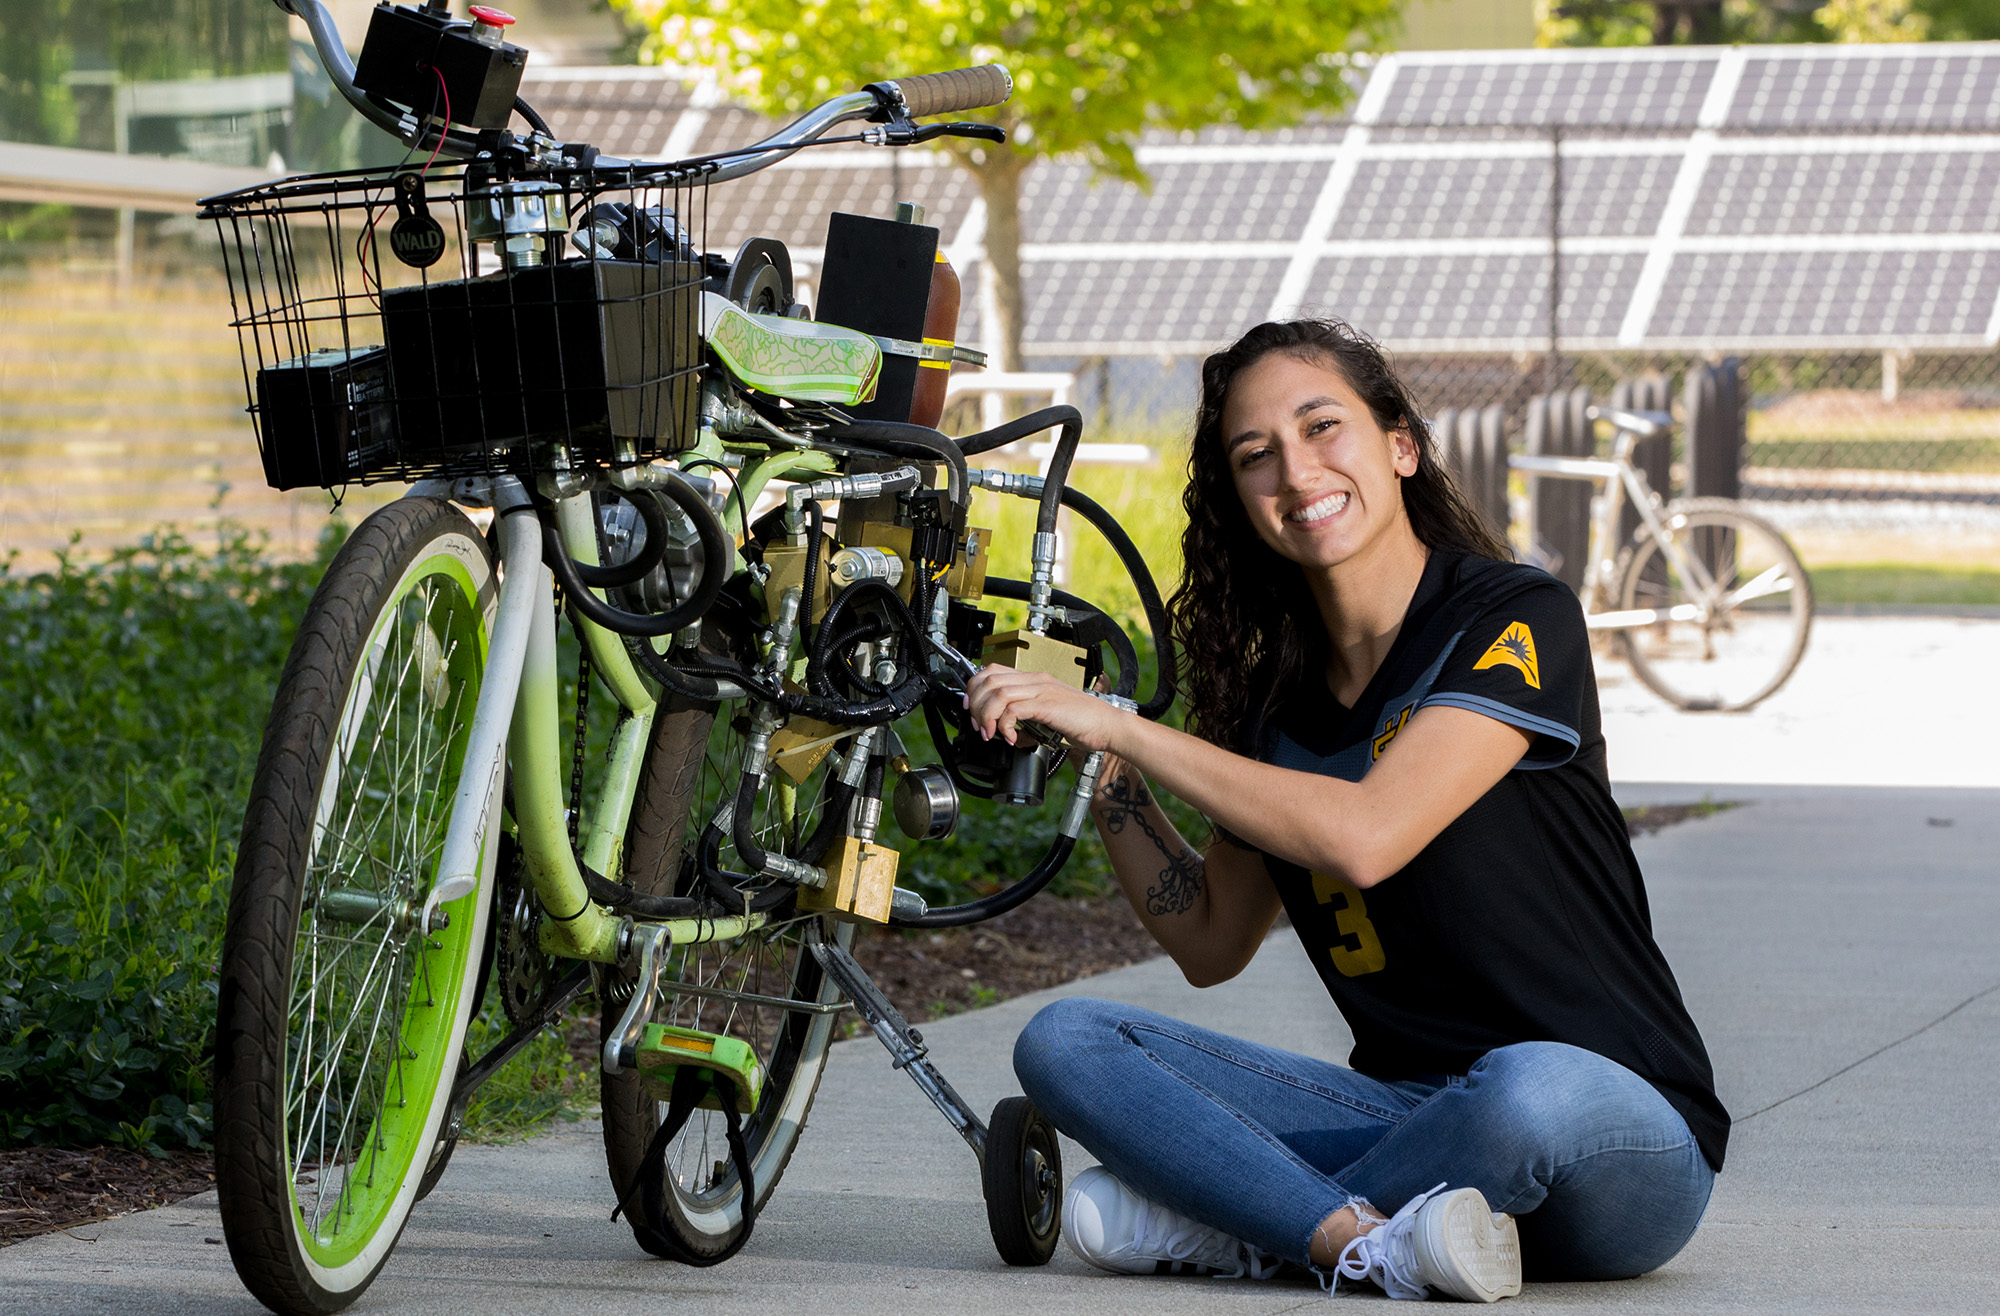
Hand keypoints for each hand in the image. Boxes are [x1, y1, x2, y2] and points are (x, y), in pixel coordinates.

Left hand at [964, 665, 1127, 752]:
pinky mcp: (1047, 705)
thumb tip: (1010, 734)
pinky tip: (1011, 738)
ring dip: (987, 716)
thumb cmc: (1084, 723)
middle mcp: (1036, 680)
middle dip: (976, 705)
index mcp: (1035, 679)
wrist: (1109, 726)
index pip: (992, 671)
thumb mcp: (1047, 719)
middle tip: (979, 726)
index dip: (975, 689)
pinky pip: (1014, 710)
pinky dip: (1005, 725)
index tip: (972, 710)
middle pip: (989, 679)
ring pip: (997, 693)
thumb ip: (1027, 721)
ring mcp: (1042, 690)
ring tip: (992, 734)